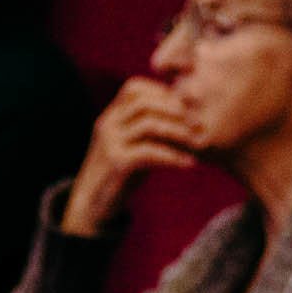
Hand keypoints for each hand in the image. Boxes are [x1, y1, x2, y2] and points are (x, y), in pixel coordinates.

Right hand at [59, 77, 196, 236]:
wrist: (91, 205)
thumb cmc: (119, 174)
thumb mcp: (132, 145)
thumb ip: (150, 130)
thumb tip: (186, 115)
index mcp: (111, 116)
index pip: (134, 87)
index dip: (163, 92)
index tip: (187, 106)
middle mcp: (107, 124)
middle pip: (144, 102)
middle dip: (175, 110)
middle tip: (199, 122)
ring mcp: (110, 143)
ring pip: (148, 124)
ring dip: (178, 131)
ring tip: (198, 142)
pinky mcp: (116, 164)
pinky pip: (148, 152)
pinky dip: (173, 157)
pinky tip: (190, 164)